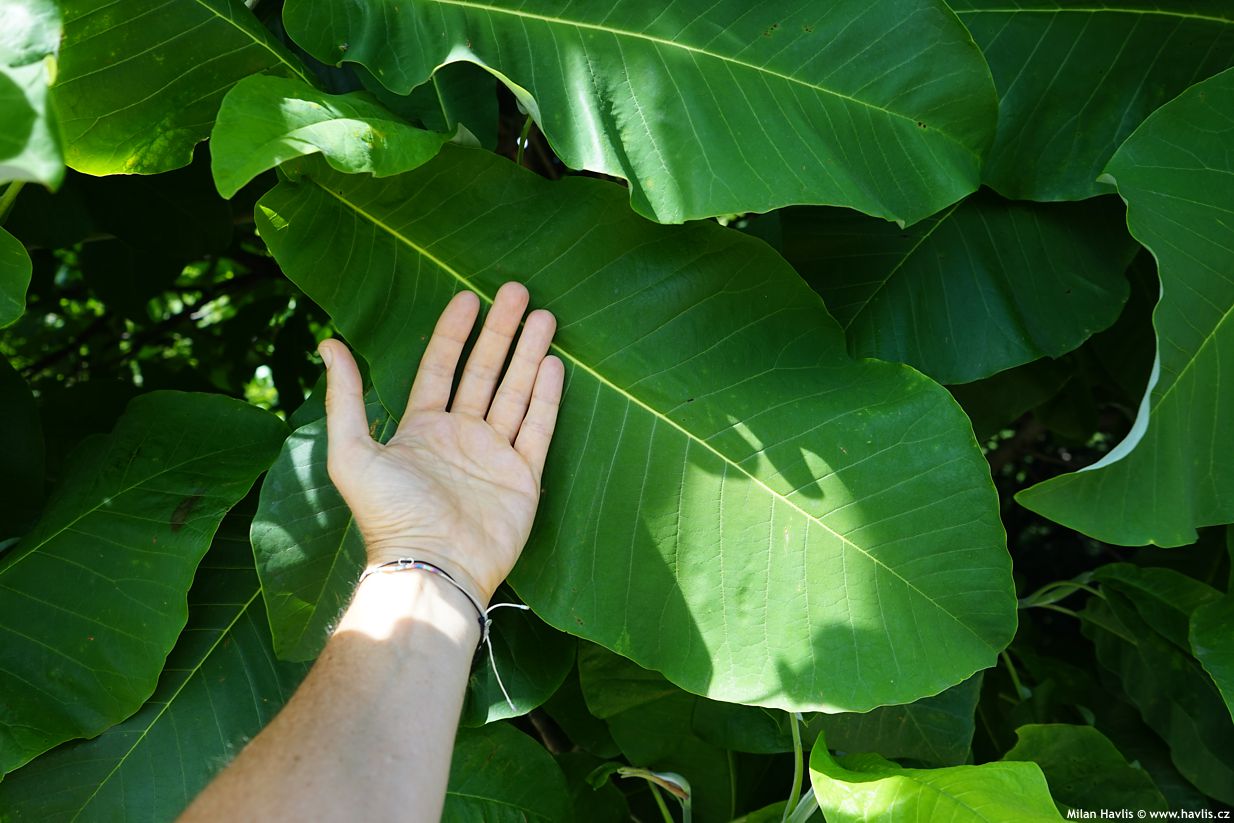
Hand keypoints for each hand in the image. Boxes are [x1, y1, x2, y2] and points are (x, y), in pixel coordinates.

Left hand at [318, 282, 563, 606]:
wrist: (433, 566)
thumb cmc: (388, 515)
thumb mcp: (351, 453)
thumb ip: (345, 398)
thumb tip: (327, 343)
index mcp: (421, 430)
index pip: (440, 368)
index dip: (453, 333)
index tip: (468, 297)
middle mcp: (460, 437)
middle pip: (484, 373)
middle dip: (500, 332)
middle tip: (516, 290)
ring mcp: (494, 457)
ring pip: (515, 394)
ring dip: (529, 355)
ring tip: (544, 316)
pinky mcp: (523, 478)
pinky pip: (537, 430)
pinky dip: (546, 398)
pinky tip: (554, 365)